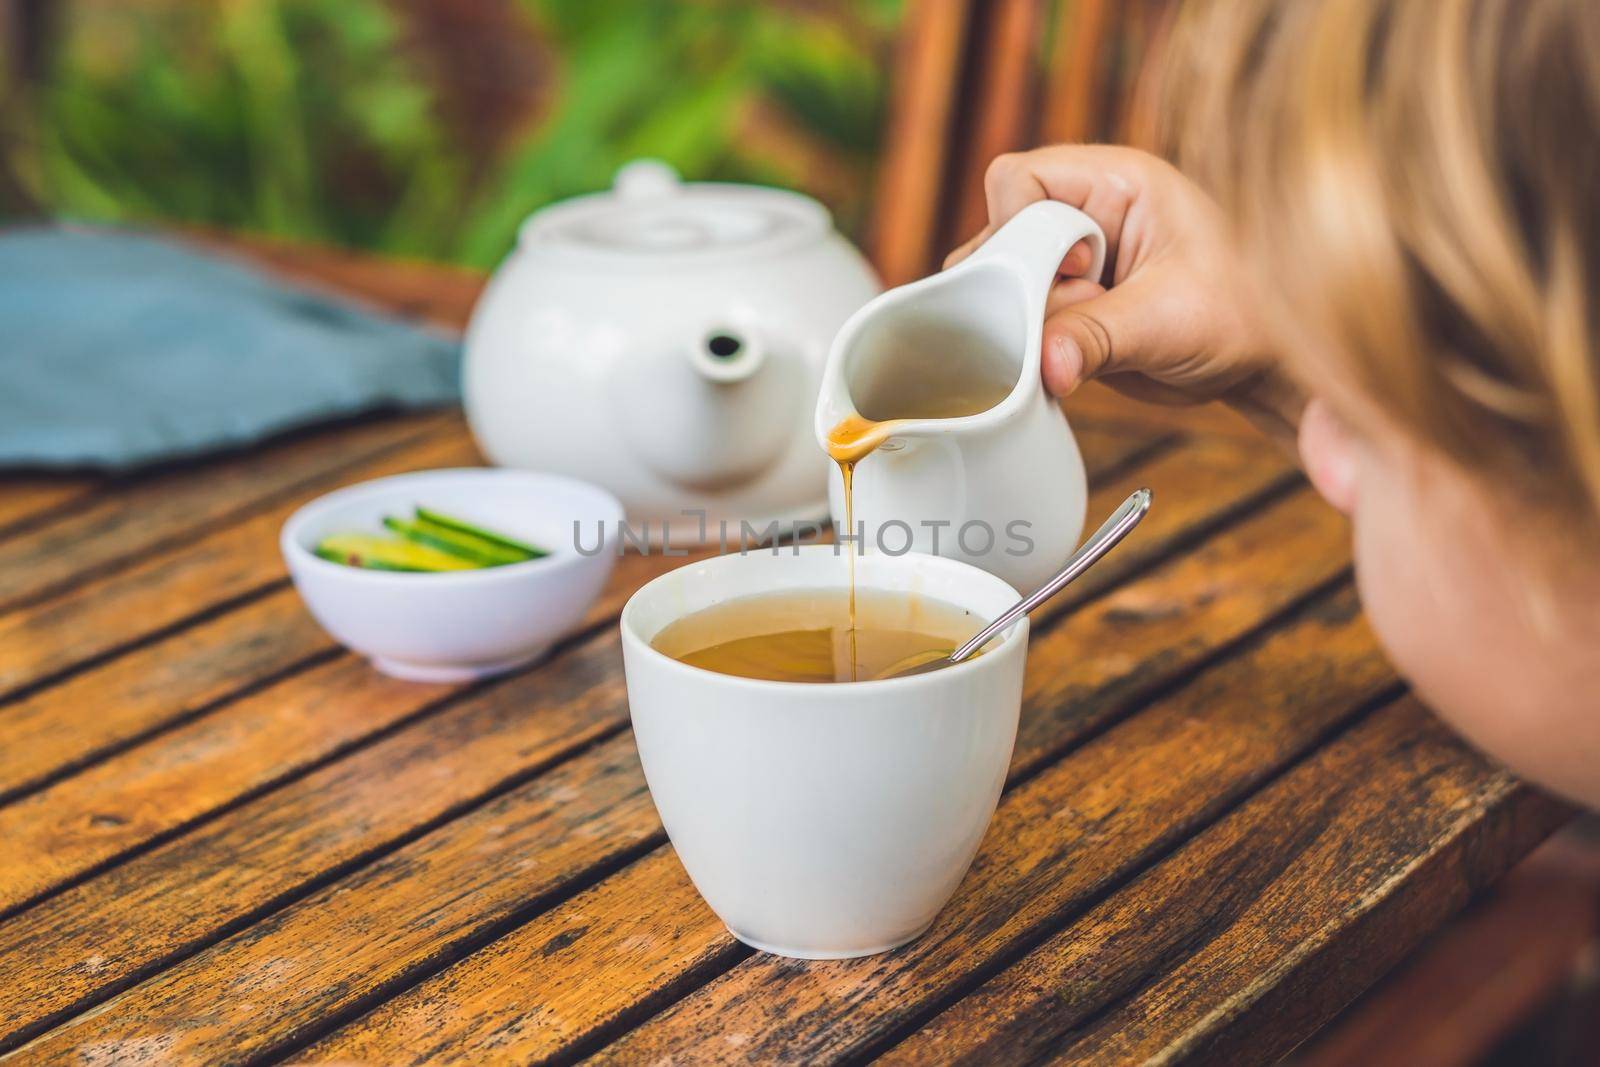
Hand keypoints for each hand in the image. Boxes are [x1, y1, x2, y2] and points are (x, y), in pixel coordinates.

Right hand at [947, 145, 1295, 431]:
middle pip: (999, 232)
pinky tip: (1071, 362)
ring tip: (1083, 345)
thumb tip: (1043, 365)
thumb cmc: (1244, 318)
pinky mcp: (1066, 306)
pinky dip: (1030, 346)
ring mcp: (1071, 262)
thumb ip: (1096, 338)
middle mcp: (1085, 214)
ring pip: (999, 281)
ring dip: (1025, 321)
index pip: (1018, 179)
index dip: (1021, 227)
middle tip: (1076, 317)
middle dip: (1020, 285)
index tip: (1078, 272)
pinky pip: (1017, 319)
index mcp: (1117, 182)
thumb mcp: (1167, 323)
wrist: (1264, 364)